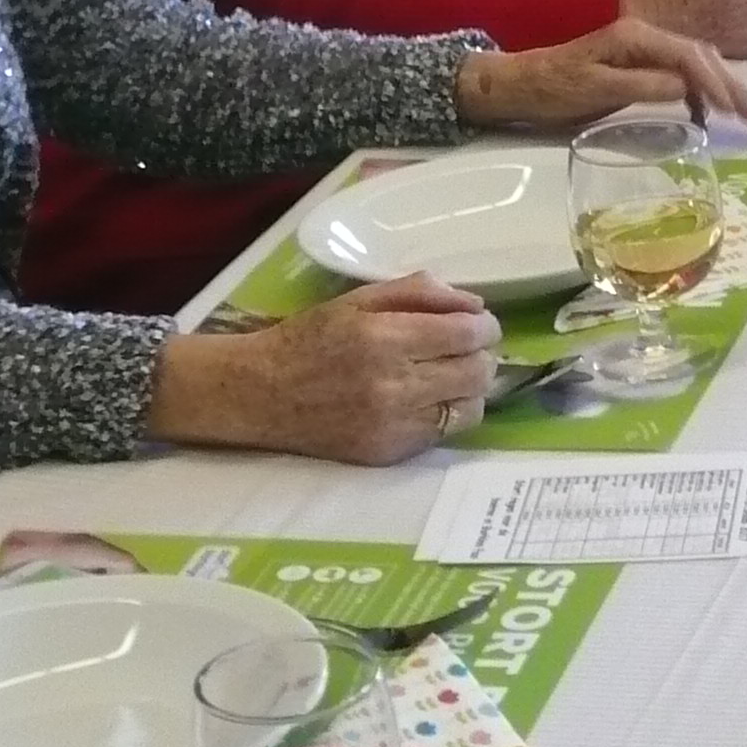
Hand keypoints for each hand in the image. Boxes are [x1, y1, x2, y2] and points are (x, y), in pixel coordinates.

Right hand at [148, 276, 498, 463]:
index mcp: (384, 338)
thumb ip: (419, 293)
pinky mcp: (388, 453)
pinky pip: (444, 434)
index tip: (480, 323)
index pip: (466, 334)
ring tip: (450, 374)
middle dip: (483, 355)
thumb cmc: (310, 338)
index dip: (485, 326)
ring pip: (470, 408)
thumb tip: (474, 304)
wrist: (261, 393)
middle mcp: (393, 385)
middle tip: (468, 347)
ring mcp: (392, 425)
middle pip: (477, 373)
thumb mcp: (359, 300)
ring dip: (471, 387)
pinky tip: (427, 398)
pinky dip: (447, 413)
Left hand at [456, 17, 746, 126]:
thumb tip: (687, 89)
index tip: (737, 112)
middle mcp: (644, 36)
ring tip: (742, 114)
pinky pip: (679, 71)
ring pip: (693, 62)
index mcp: (636, 36)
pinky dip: (699, 89)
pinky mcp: (636, 63)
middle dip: (730, 83)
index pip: (690, 56)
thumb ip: (642, 85)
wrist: (520, 84)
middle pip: (699, 55)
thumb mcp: (596, 89)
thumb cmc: (553, 88)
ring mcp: (641, 48)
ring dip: (720, 85)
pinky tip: (706, 111)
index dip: (717, 83)